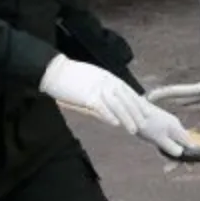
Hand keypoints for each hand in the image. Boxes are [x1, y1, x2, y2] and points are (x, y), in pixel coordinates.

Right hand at [40, 55, 155, 136]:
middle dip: (136, 113)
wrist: (53, 70)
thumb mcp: (91, 77)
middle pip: (126, 99)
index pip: (127, 91)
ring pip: (117, 105)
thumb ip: (102, 86)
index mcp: (108, 77)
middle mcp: (106, 82)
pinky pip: (100, 107)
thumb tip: (109, 96)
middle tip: (145, 125)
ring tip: (134, 130)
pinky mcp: (86, 95)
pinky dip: (109, 116)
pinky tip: (116, 125)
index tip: (146, 112)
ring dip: (127, 118)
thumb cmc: (70, 75)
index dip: (138, 103)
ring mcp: (97, 88)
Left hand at [135, 106, 199, 162]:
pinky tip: (160, 151)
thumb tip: (181, 154)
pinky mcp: (161, 126)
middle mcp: (175, 127)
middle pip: (183, 145)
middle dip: (177, 159)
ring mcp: (169, 126)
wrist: (132, 107)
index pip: (190, 145)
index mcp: (177, 129)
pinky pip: (168, 139)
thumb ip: (170, 146)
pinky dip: (166, 148)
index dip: (189, 157)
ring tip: (165, 165)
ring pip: (175, 143)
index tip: (186, 168)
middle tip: (167, 170)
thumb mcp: (157, 137)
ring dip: (171, 155)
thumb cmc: (145, 122)